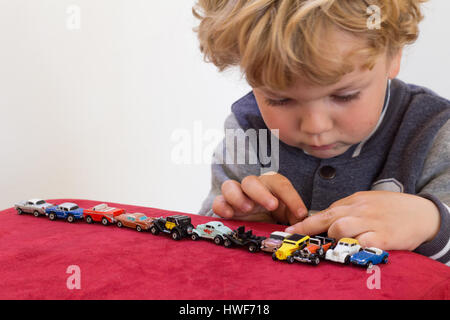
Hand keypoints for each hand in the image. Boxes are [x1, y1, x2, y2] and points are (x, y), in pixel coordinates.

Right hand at [212, 172, 307, 224]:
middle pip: (251, 181)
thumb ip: (296, 218)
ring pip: (229, 186)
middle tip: (272, 206)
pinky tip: (229, 215)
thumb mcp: (288, 217)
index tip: (300, 213)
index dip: (291, 197)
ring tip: (247, 209)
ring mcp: (235, 196)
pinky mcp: (224, 207)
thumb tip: (306, 224)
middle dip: (261, 193)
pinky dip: (222, 206)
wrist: (256, 227)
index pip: (280, 184)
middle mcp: (251, 188)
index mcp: (270, 187)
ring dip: (238, 197)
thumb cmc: (274, 218)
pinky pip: (218, 201)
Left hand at [285, 191, 440, 250]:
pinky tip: (350, 249)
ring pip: (340, 228)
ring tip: (334, 244)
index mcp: (354, 201)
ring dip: (333, 237)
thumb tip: (328, 219)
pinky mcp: (384, 236)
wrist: (423, 212)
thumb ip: (348, 209)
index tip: (290, 230)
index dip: (306, 222)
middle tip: (293, 236)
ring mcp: (370, 222)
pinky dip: (353, 246)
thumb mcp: (368, 202)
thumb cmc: (392, 208)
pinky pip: (362, 241)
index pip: (325, 211)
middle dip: (306, 228)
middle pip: (327, 218)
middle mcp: (359, 210)